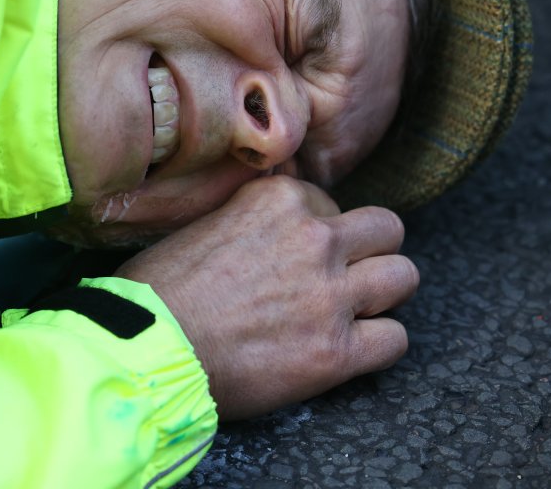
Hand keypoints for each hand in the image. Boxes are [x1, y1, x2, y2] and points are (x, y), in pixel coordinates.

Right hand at [115, 175, 417, 420]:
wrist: (147, 349)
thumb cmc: (158, 291)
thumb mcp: (203, 223)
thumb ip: (250, 216)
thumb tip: (270, 225)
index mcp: (280, 199)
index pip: (331, 204)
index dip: (318, 232)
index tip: (298, 257)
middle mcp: (314, 238)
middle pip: (386, 230)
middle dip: (370, 251)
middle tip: (345, 276)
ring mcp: (330, 294)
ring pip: (403, 277)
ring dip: (383, 294)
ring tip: (356, 311)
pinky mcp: (336, 351)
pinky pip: (395, 339)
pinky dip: (378, 345)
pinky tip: (349, 351)